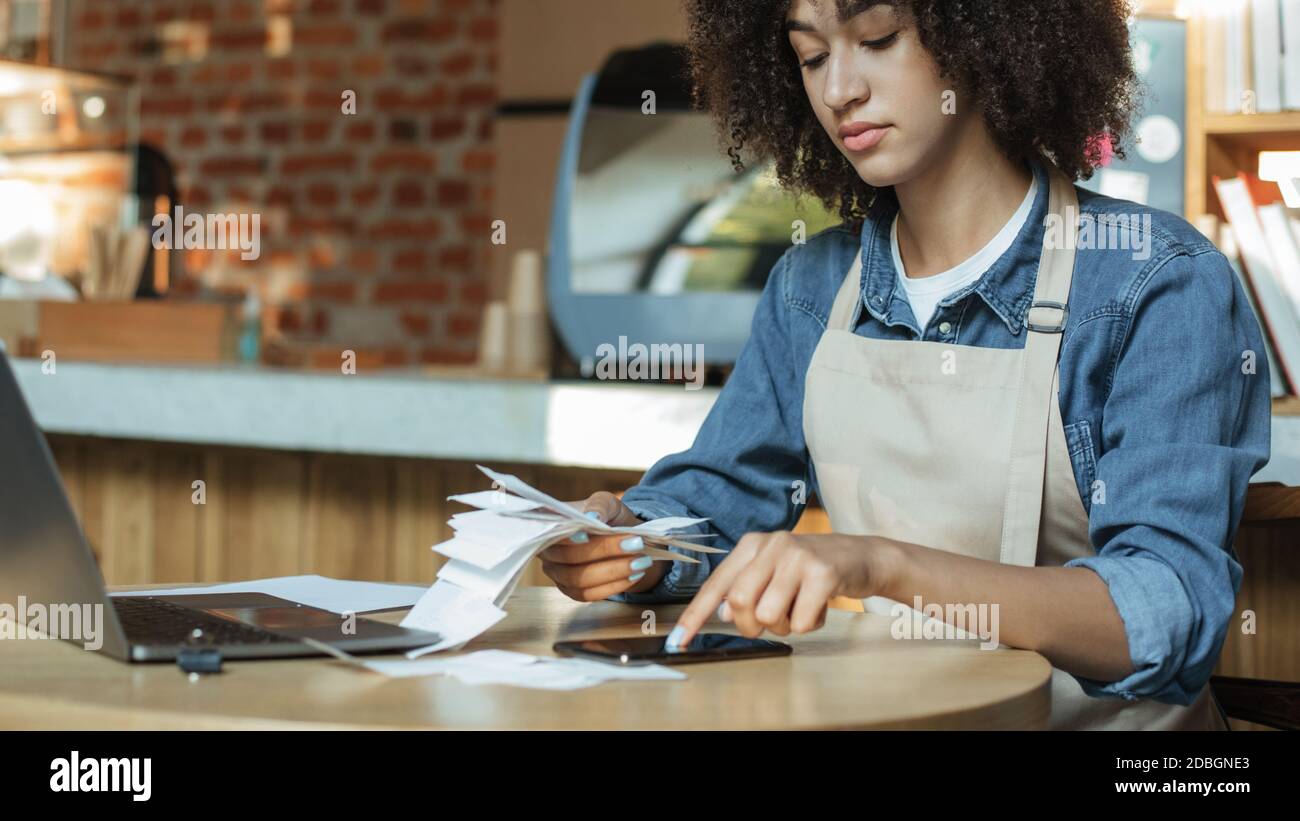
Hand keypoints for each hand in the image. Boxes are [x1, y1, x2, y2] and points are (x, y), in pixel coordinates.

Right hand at [539, 492, 667, 601]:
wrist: (623, 539)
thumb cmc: (609, 518)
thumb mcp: (608, 503)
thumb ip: (599, 505)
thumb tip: (592, 516)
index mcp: (551, 525)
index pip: (551, 532)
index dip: (566, 537)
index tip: (587, 535)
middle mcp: (548, 551)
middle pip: (569, 557)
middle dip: (604, 551)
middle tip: (636, 543)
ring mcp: (558, 574)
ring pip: (579, 579)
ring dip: (613, 571)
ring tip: (641, 561)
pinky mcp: (573, 592)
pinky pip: (589, 594)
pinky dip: (614, 586)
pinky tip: (634, 575)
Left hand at [667, 532, 892, 647]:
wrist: (862, 556)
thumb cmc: (811, 570)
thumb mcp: (774, 571)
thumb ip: (746, 588)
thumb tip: (725, 614)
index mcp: (752, 544)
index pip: (717, 585)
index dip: (696, 616)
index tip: (678, 641)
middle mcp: (771, 545)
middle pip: (739, 603)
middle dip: (751, 625)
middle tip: (772, 621)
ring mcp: (797, 556)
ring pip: (768, 615)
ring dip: (784, 625)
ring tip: (800, 609)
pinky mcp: (822, 572)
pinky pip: (801, 621)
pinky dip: (809, 625)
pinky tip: (820, 608)